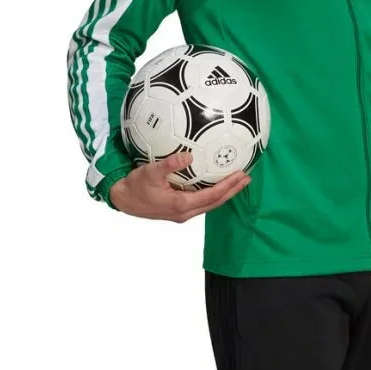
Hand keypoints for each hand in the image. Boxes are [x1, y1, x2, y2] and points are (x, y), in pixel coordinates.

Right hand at [109, 151, 250, 221]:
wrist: (123, 200)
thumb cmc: (136, 186)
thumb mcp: (150, 172)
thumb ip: (169, 165)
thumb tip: (188, 156)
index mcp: (180, 204)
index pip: (212, 196)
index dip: (228, 186)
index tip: (241, 175)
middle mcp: (184, 212)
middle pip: (215, 202)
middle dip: (232, 190)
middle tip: (247, 177)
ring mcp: (182, 213)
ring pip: (210, 204)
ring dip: (225, 193)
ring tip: (238, 181)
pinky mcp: (178, 210)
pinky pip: (202, 203)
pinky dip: (214, 194)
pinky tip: (217, 184)